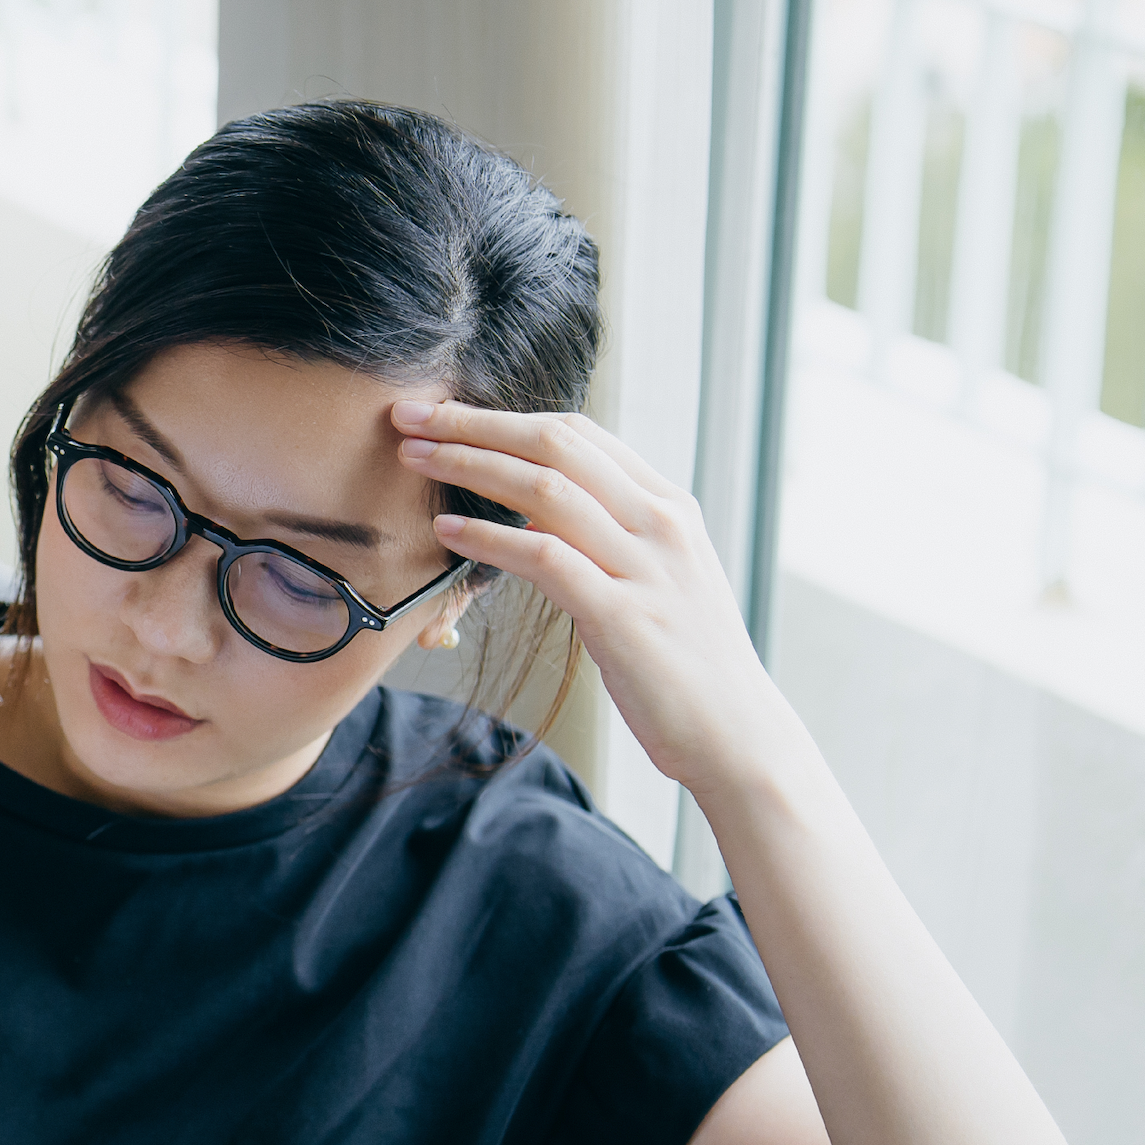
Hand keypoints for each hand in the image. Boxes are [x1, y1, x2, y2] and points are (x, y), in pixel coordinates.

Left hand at [391, 399, 809, 799]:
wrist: (734, 732)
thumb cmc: (682, 660)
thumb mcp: (652, 576)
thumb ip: (604, 535)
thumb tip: (533, 510)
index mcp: (666, 505)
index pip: (578, 434)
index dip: (502, 417)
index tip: (442, 412)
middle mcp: (659, 523)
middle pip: (555, 445)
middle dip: (475, 424)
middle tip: (409, 415)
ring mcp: (644, 566)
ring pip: (546, 489)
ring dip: (470, 466)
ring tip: (414, 459)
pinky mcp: (622, 616)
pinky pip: (545, 558)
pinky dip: (489, 537)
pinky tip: (446, 530)